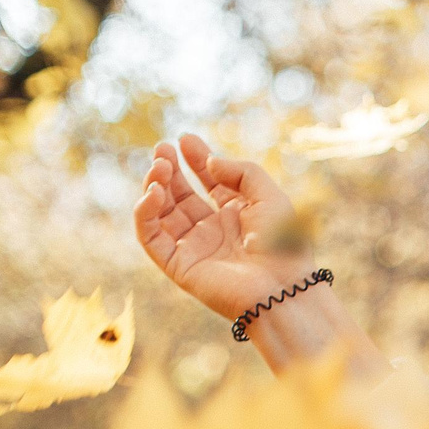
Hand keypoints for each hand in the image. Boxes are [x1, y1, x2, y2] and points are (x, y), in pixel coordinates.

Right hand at [133, 133, 310, 321]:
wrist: (282, 289)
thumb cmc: (284, 246)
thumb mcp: (269, 197)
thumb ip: (242, 172)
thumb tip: (209, 162)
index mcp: (236, 216)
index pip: (208, 184)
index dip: (195, 160)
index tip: (185, 139)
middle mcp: (213, 231)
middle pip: (180, 195)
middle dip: (168, 170)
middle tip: (162, 148)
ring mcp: (193, 248)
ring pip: (160, 213)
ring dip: (154, 186)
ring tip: (159, 166)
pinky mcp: (177, 266)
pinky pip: (149, 237)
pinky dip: (144, 213)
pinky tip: (154, 193)